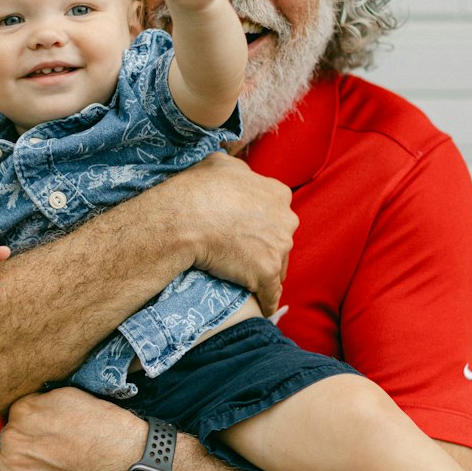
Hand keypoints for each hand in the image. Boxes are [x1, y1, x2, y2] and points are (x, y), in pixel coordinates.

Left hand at [0, 388, 146, 470]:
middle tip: (37, 450)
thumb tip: (25, 408)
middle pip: (0, 436)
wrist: (125, 462)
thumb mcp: (71, 397)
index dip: (26, 422)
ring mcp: (15, 465)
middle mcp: (15, 435)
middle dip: (13, 441)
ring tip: (17, 466)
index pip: (11, 413)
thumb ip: (40, 401)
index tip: (41, 432)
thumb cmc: (105, 428)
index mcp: (25, 408)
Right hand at [173, 155, 295, 314]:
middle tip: (242, 254)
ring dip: (263, 272)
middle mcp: (286, 220)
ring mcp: (278, 248)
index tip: (246, 231)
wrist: (186, 218)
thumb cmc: (199, 188)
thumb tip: (237, 171)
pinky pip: (271, 294)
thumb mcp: (221, 163)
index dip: (261, 224)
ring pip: (277, 266)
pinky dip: (265, 301)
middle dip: (265, 247)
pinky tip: (261, 307)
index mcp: (278, 193)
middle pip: (280, 240)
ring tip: (245, 279)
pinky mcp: (266, 274)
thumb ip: (239, 169)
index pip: (276, 214)